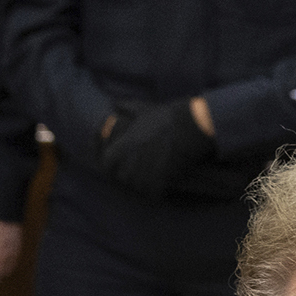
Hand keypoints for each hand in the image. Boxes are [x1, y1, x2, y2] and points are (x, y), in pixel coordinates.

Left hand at [98, 97, 213, 198]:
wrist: (189, 124)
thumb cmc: (166, 116)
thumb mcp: (143, 109)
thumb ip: (126, 107)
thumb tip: (114, 102)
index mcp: (123, 145)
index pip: (105, 165)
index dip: (111, 167)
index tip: (118, 167)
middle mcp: (131, 160)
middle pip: (123, 178)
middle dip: (130, 177)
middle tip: (140, 173)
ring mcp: (145, 170)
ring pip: (138, 187)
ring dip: (143, 186)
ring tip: (151, 181)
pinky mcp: (161, 179)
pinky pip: (154, 193)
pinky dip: (156, 192)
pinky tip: (161, 187)